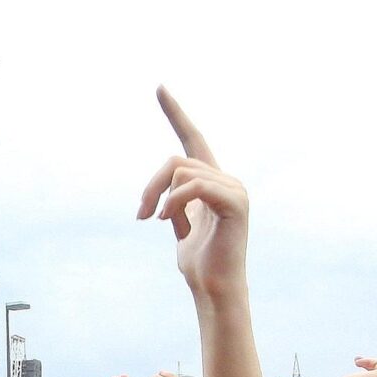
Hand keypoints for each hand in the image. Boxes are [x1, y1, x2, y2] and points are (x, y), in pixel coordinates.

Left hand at [138, 89, 249, 295]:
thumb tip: (163, 185)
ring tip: (154, 221)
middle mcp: (226, 179)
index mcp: (211, 181)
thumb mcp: (179, 224)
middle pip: (175, 161)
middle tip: (140, 215)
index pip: (192, 138)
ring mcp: (234, 189)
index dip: (176, 113)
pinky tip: (164, 221)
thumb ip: (174, 199)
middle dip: (150, 186)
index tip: (159, 87)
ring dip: (158, 196)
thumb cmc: (198, 263)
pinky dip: (174, 202)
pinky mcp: (236, 201)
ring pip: (181, 172)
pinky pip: (194, 186)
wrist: (214, 289)